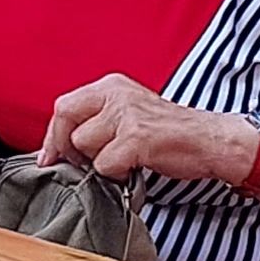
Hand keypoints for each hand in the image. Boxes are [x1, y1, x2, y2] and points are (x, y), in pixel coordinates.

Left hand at [42, 72, 245, 188]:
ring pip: (84, 145)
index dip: (53, 135)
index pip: (64, 106)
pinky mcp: (136, 137)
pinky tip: (135, 166)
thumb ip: (98, 121)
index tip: (50, 157)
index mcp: (112, 86)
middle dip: (68, 148)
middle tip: (83, 164)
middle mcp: (116, 94)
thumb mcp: (129, 113)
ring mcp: (126, 114)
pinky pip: (105, 165)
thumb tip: (60, 146)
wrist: (209, 140)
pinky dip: (116, 174)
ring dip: (99, 162)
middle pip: (66, 120)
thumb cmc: (170, 134)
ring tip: (124, 160)